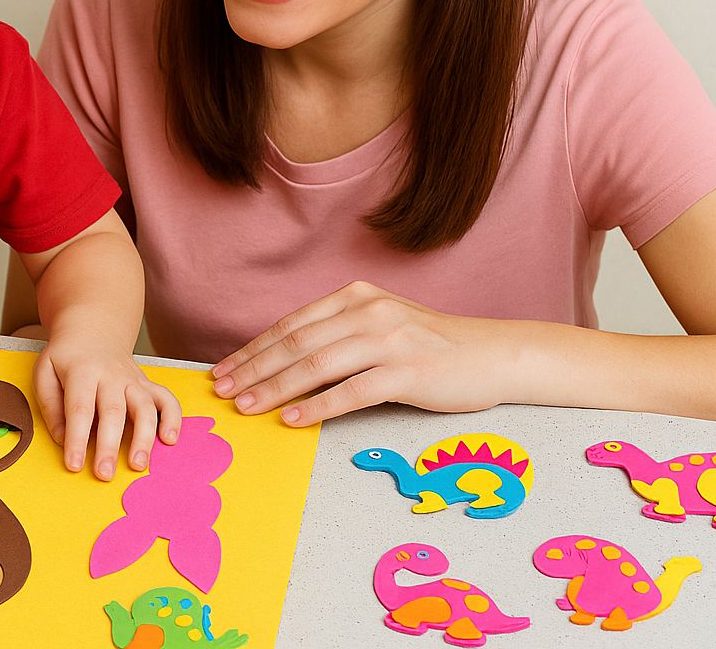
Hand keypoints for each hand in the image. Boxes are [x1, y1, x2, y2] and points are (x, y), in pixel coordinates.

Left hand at [34, 327, 181, 479]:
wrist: (93, 328)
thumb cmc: (66, 357)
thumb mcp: (45, 372)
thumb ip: (50, 405)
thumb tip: (63, 438)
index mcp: (82, 372)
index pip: (80, 408)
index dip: (77, 438)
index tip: (74, 465)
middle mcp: (111, 375)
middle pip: (113, 412)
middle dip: (109, 445)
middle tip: (104, 474)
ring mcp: (133, 379)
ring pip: (144, 407)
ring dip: (144, 438)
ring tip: (138, 465)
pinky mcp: (147, 384)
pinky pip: (167, 399)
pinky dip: (173, 419)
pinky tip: (169, 440)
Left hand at [210, 281, 510, 424]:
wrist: (493, 354)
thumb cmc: (431, 346)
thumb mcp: (380, 325)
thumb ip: (337, 335)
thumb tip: (282, 363)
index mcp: (355, 296)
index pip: (291, 325)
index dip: (253, 349)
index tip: (223, 370)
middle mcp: (368, 312)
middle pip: (296, 344)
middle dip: (253, 369)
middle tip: (222, 392)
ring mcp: (388, 340)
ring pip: (316, 366)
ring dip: (275, 388)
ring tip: (247, 407)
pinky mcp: (407, 372)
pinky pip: (352, 391)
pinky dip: (317, 407)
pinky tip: (292, 419)